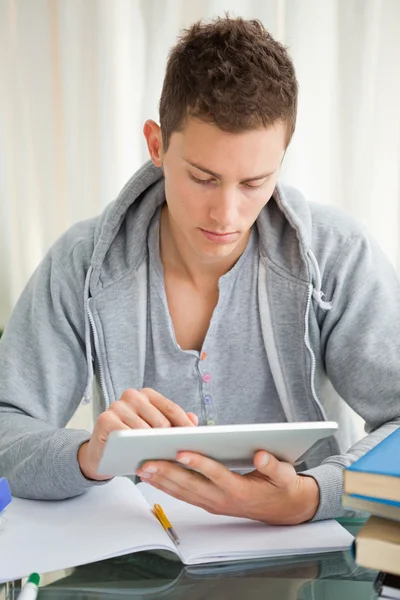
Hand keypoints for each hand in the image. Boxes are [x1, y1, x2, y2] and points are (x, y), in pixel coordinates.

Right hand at [78, 388, 197, 480]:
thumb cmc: (132, 440)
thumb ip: (174, 423)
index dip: (185, 425)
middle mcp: (132, 395)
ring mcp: (117, 406)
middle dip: (171, 439)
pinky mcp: (105, 419)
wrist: (101, 453)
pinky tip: (142, 457)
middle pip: (160, 420)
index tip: (196, 439)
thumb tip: (195, 420)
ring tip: (164, 459)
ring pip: (145, 430)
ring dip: (154, 446)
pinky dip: (135, 447)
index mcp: (146, 394)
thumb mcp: (154, 430)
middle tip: (179, 454)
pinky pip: (126, 435)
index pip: (171, 408)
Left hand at [136, 450, 319, 524]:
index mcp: (240, 490)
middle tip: (147, 462)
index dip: (198, 463)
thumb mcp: (285, 475)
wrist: (283, 510)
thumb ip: (274, 465)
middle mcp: (222, 499)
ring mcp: (213, 503)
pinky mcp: (208, 502)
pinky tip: (153, 476)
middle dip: (167, 473)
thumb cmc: (281, 487)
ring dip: (162, 481)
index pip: (215, 474)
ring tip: (143, 467)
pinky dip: (167, 486)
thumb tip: (261, 455)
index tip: (181, 451)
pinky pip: (184, 495)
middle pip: (191, 485)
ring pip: (183, 492)